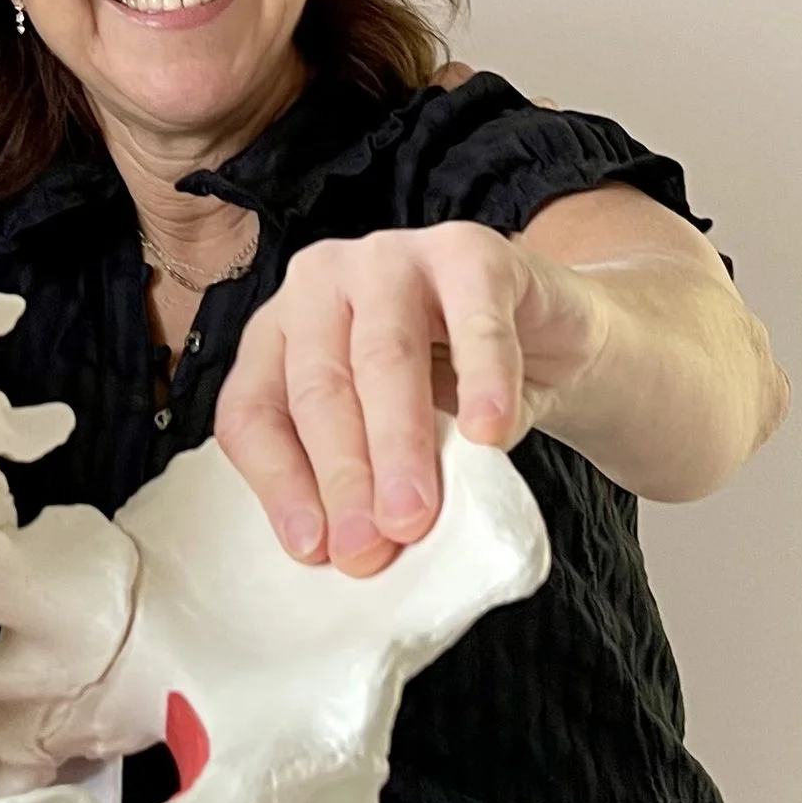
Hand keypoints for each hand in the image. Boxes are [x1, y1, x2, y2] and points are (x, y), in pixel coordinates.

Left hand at [214, 225, 605, 575]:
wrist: (546, 341)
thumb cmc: (452, 392)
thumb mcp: (392, 441)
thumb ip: (368, 480)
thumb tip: (355, 551)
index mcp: (279, 333)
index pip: (255, 410)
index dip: (279, 483)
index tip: (314, 550)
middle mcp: (320, 283)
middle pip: (318, 387)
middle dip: (343, 476)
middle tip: (369, 548)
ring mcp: (392, 257)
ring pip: (384, 355)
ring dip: (398, 442)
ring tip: (414, 513)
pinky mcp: (469, 250)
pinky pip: (475, 323)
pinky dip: (483, 381)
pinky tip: (490, 433)